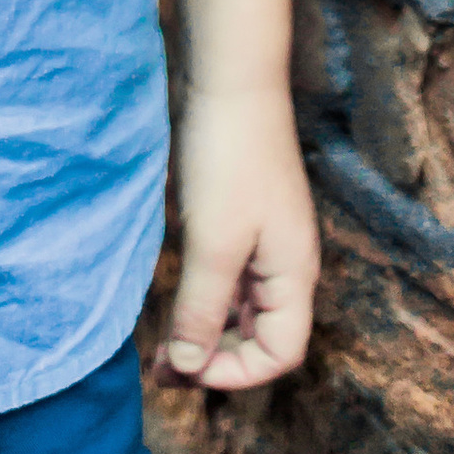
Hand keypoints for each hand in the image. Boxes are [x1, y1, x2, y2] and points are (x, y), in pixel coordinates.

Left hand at [163, 82, 317, 392]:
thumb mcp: (213, 244)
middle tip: (160, 369)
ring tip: (158, 344)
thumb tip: (188, 366)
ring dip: (204, 329)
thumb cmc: (229, 160)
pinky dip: (203, 295)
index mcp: (295, 276)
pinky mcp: (244, 217)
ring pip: (241, 307)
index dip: (236, 372)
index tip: (185, 368)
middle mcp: (287, 264)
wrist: (232, 80)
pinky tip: (172, 294)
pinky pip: (229, 276)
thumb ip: (202, 309)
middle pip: (261, 335)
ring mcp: (267, 239)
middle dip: (214, 358)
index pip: (280, 353)